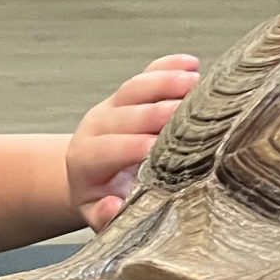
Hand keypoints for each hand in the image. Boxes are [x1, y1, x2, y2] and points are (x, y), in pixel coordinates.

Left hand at [66, 54, 199, 229]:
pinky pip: (147, 74)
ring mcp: (112, 106)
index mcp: (85, 159)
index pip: (106, 150)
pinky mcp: (130, 94)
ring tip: (194, 82)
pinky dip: (168, 66)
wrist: (93, 177)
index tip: (154, 148)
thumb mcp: (98, 215)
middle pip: (123, 114)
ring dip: (163, 82)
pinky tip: (191, 63)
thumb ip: (103, 216)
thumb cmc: (104, 200)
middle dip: (152, 112)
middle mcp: (95, 127)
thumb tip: (113, 206)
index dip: (130, 147)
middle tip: (181, 111)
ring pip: (134, 88)